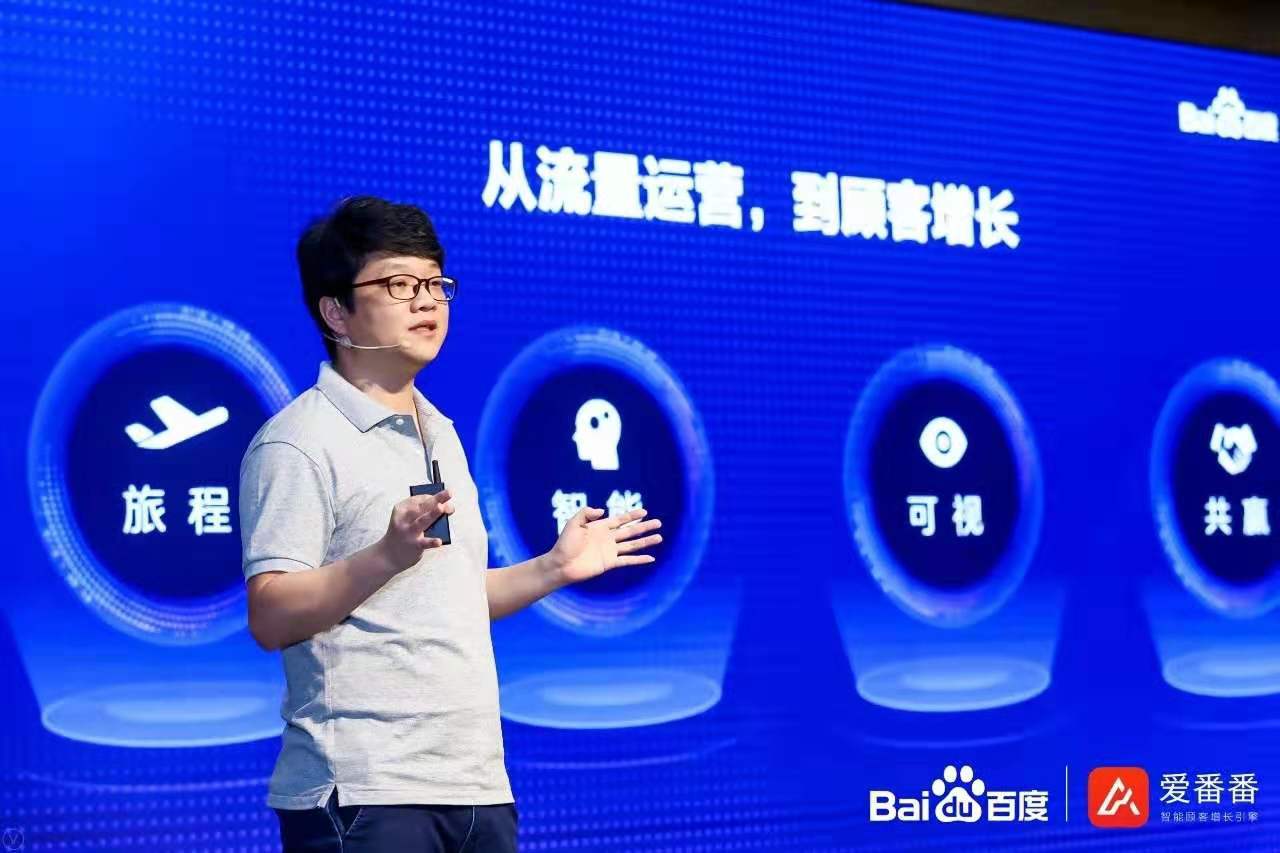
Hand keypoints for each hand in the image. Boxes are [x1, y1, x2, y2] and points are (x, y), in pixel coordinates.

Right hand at [379, 490, 453, 570]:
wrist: (388, 556)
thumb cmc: (404, 533)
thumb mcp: (408, 520)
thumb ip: (424, 513)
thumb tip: (445, 509)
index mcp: (402, 509)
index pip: (420, 499)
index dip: (435, 497)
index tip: (446, 497)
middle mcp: (404, 519)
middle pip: (422, 507)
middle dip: (437, 499)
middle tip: (450, 492)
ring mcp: (408, 532)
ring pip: (422, 521)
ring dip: (432, 514)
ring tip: (442, 508)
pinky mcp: (413, 546)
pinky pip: (424, 543)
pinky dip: (431, 542)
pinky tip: (439, 541)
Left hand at [546, 507, 662, 584]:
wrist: (561, 564)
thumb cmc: (564, 543)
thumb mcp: (573, 523)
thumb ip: (586, 513)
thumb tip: (603, 511)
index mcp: (600, 527)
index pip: (620, 520)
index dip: (632, 516)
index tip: (645, 512)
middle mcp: (608, 538)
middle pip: (630, 531)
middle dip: (644, 527)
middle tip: (659, 523)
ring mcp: (610, 551)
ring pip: (632, 545)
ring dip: (646, 542)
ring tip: (659, 537)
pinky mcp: (609, 563)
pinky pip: (627, 560)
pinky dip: (639, 560)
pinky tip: (651, 558)